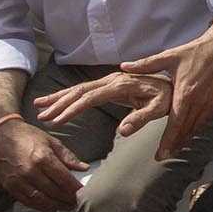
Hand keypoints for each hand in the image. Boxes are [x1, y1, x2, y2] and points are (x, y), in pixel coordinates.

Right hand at [0, 119, 87, 211]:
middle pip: (54, 191)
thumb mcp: (52, 142)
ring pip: (41, 200)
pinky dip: (40, 207)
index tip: (83, 192)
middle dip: (68, 199)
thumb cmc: (28, 137)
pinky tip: (50, 207)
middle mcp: (30, 171)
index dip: (75, 188)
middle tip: (77, 202)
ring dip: (56, 206)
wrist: (1, 136)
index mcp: (43, 158)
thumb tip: (84, 168)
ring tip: (66, 207)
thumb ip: (68, 157)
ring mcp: (19, 180)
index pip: (64, 179)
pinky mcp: (10, 186)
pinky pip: (27, 201)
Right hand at [34, 71, 171, 136]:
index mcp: (121, 86)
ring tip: (39, 106)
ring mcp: (110, 80)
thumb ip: (141, 119)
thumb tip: (123, 131)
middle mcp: (113, 80)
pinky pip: (85, 89)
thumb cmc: (167, 98)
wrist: (173, 84)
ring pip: (79, 88)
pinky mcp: (109, 84)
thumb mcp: (159, 109)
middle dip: (60, 104)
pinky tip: (56, 100)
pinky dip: (68, 95)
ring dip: (59, 98)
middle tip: (43, 117)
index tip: (58, 121)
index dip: (74, 109)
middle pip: (81, 91)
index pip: (91, 97)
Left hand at [118, 21, 212, 160]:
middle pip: (186, 130)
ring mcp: (211, 102)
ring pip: (197, 127)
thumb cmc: (194, 52)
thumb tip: (123, 67)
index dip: (168, 140)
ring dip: (186, 138)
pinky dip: (196, 128)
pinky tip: (189, 132)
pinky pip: (206, 120)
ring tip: (174, 148)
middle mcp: (200, 101)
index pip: (176, 124)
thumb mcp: (169, 56)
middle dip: (175, 145)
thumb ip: (145, 65)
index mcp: (185, 92)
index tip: (160, 153)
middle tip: (163, 155)